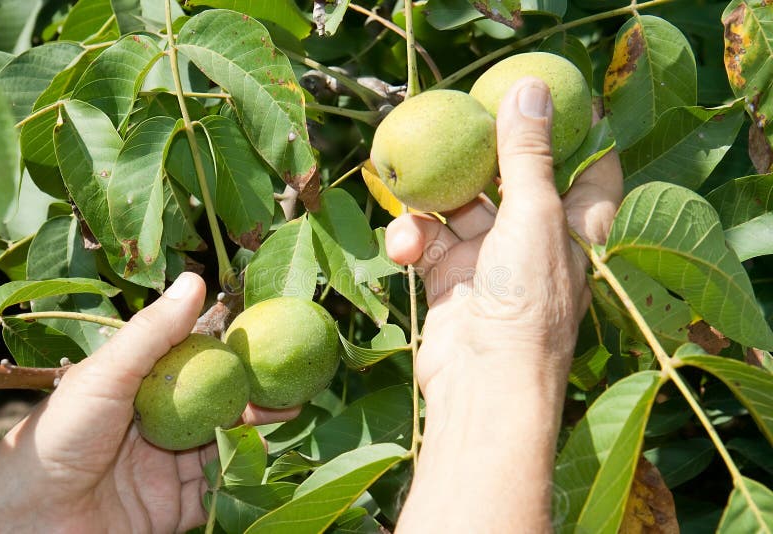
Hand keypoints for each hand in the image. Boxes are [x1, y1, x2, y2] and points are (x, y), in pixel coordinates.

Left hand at [0, 273, 298, 532]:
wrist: (33, 520)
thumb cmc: (59, 435)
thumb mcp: (107, 373)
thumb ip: (153, 331)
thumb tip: (194, 279)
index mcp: (140, 388)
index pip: (195, 362)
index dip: (233, 351)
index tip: (267, 337)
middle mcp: (157, 424)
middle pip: (217, 404)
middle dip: (256, 394)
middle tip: (293, 382)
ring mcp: (166, 467)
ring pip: (223, 445)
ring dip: (255, 430)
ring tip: (287, 412)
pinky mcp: (172, 507)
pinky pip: (215, 489)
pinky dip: (239, 474)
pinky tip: (259, 456)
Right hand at [389, 78, 622, 531]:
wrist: (482, 386)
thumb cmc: (527, 302)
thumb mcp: (533, 216)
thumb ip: (528, 154)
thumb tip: (530, 89)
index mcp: (574, 228)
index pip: (593, 172)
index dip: (580, 136)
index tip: (555, 102)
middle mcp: (535, 241)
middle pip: (513, 180)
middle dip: (484, 154)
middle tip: (459, 120)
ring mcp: (490, 262)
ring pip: (459, 208)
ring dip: (432, 200)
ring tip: (407, 186)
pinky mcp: (450, 281)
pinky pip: (428, 243)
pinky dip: (411, 239)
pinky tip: (402, 247)